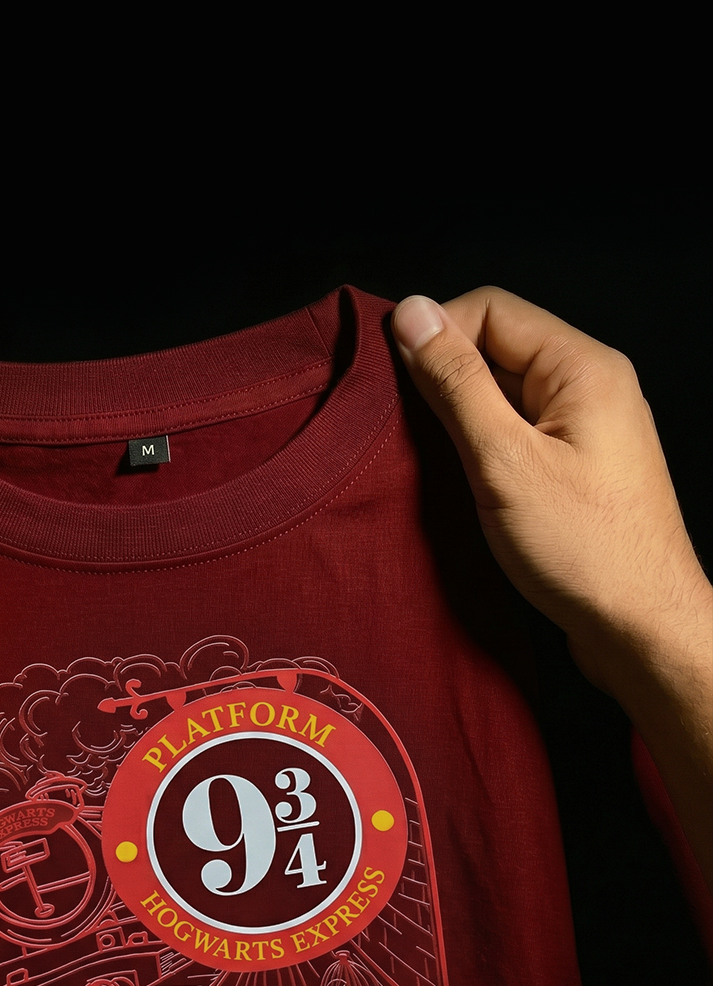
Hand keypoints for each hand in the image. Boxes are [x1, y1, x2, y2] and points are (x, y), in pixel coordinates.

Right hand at [392, 288, 711, 886]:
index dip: (435, 334)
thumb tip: (412, 312)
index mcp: (581, 365)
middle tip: (408, 426)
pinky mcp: (577, 458)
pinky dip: (481, 439)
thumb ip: (455, 382)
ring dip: (459, 411)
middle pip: (497, 342)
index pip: (489, 308)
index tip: (395, 384)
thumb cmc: (581, 547)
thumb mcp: (502, 459)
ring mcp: (587, 421)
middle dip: (444, 374)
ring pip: (503, 386)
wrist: (641, 627)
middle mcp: (590, 381)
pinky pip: (517, 423)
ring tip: (434, 455)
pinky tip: (462, 473)